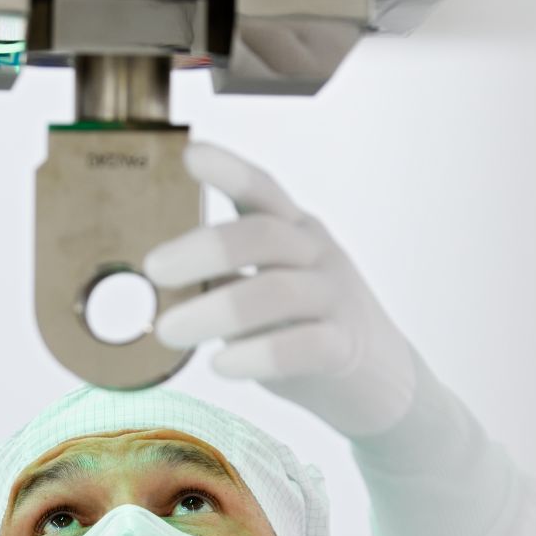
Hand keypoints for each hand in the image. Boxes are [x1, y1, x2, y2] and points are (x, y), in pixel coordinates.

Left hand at [144, 143, 416, 438]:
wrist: (381, 381)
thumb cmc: (307, 328)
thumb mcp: (267, 292)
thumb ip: (226, 278)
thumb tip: (162, 277)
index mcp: (294, 233)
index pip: (263, 191)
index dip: (230, 171)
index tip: (191, 155)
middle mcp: (316, 255)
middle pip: (262, 236)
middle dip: (205, 249)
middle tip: (154, 270)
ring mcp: (334, 299)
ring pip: (277, 292)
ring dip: (215, 310)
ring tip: (167, 331)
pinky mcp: (344, 349)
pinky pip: (303, 346)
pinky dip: (257, 354)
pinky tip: (221, 365)